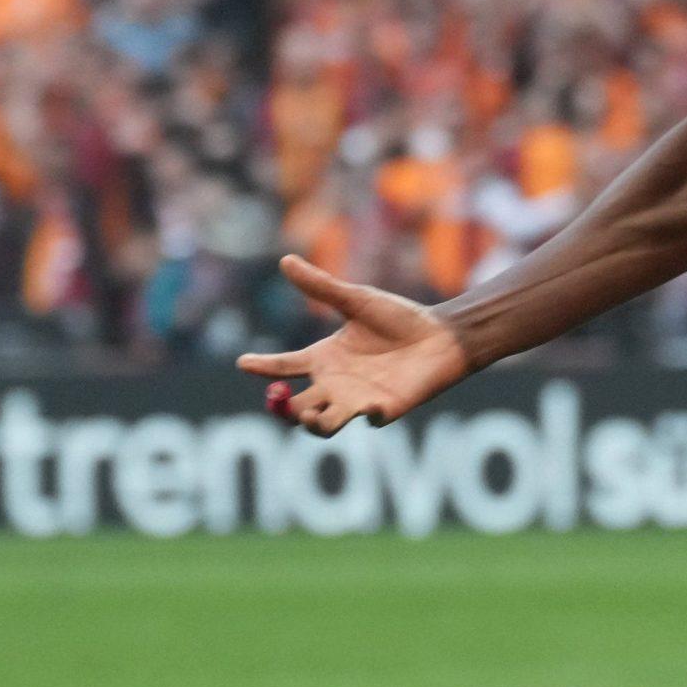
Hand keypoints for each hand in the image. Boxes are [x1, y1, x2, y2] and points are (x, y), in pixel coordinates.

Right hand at [236, 255, 469, 436]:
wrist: (442, 335)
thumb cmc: (400, 318)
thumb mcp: (357, 300)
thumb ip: (321, 286)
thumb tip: (285, 260)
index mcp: (324, 358)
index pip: (285, 367)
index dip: (264, 366)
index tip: (244, 362)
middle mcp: (335, 385)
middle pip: (295, 407)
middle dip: (281, 408)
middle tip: (278, 396)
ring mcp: (358, 401)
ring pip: (323, 426)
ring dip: (312, 424)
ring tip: (308, 415)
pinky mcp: (385, 409)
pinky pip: (369, 420)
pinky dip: (367, 416)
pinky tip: (369, 406)